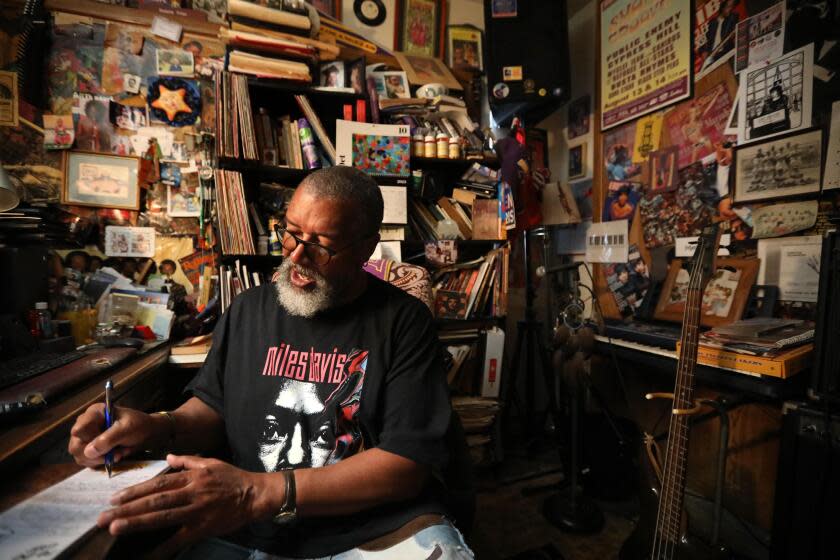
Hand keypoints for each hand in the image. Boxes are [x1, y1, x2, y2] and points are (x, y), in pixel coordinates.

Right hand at [68, 404, 163, 467]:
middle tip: (115, 453)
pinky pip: (87, 461)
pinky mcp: (89, 449)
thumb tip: (88, 452)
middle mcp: (85, 424)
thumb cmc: (138, 426)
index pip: (79, 430)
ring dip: (101, 459)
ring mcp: (85, 437)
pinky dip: (102, 462)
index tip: (107, 441)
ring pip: (81, 456)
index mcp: (93, 413)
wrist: (146, 433)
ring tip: (118, 452)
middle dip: (97, 454)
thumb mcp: (127, 429)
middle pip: (76, 446)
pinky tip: (115, 455)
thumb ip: (108, 439)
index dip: (91, 440)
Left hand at [97, 455, 277, 557]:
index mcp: (191, 477)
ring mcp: (196, 512)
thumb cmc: (233, 478)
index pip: (158, 483)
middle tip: (104, 516)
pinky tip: (145, 555)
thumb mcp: (211, 462)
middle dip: (127, 509)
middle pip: (154, 501)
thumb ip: (187, 460)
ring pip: (162, 517)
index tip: (114, 498)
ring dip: (137, 523)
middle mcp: (191, 494)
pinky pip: (178, 540)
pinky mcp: (202, 529)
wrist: (255, 495)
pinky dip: (162, 549)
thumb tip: (168, 457)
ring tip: (115, 528)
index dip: (135, 491)